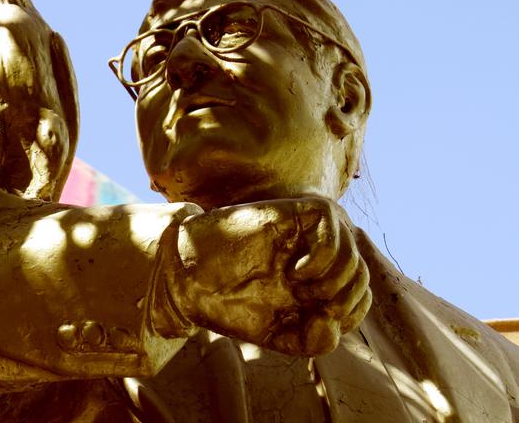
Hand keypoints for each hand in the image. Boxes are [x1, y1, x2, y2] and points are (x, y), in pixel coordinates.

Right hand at [168, 197, 370, 355]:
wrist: (191, 278)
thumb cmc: (232, 304)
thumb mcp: (279, 336)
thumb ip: (315, 341)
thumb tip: (334, 322)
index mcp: (317, 280)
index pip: (360, 294)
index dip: (347, 315)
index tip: (314, 323)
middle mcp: (316, 253)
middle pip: (362, 275)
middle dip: (341, 301)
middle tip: (305, 305)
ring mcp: (306, 232)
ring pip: (352, 253)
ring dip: (332, 282)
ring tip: (297, 287)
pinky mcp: (294, 212)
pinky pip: (332, 227)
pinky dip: (323, 257)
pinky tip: (296, 271)